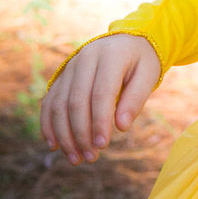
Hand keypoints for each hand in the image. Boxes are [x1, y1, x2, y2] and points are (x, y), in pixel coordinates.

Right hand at [40, 34, 160, 164]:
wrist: (125, 40)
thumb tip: (121, 127)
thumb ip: (136, 99)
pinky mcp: (61, 76)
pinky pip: (50, 102)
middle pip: (76, 101)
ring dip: (64, 134)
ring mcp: (70, 66)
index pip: (101, 93)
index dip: (100, 121)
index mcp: (111, 55)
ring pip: (59, 104)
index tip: (103, 145)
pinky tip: (54, 145)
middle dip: (81, 133)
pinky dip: (49, 124)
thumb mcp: (148, 75)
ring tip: (76, 158)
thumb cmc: (140, 61)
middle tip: (91, 157)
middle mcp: (85, 58)